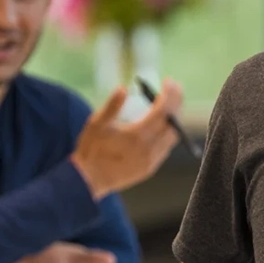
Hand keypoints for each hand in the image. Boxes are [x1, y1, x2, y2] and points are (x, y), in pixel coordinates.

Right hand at [70, 79, 181, 199]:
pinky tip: (162, 125)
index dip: (169, 94)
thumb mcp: (97, 124)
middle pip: (173, 121)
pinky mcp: (150, 168)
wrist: (87, 181)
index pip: (163, 110)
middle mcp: (149, 148)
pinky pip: (166, 148)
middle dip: (176, 103)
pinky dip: (168, 133)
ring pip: (173, 136)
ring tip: (169, 105)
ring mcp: (152, 160)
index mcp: (137, 135)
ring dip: (174, 118)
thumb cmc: (90, 150)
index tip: (169, 82)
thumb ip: (112, 106)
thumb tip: (123, 88)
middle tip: (173, 89)